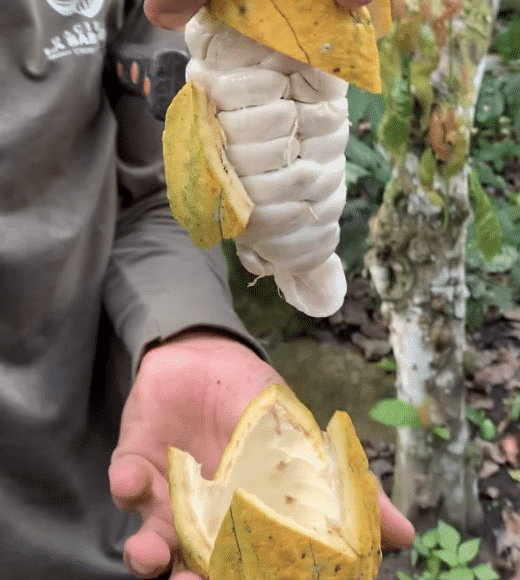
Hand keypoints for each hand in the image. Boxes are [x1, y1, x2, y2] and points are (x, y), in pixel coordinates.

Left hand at [109, 332, 413, 578]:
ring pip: (150, 545)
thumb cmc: (257, 403)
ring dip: (147, 555)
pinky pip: (125, 487)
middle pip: (192, 569)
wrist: (206, 355)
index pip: (243, 568)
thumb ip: (345, 486)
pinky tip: (135, 480)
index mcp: (243, 519)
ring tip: (150, 552)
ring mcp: (165, 496)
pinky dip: (127, 488)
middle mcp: (201, 519)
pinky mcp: (134, 464)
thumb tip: (406, 534)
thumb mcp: (304, 441)